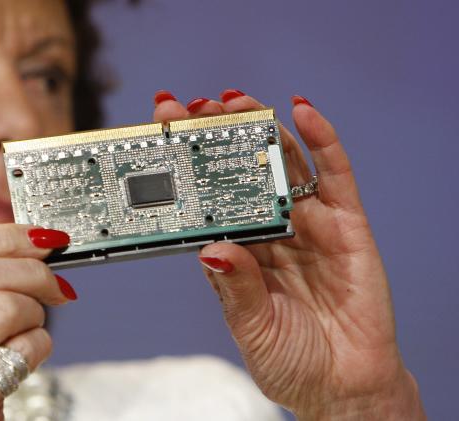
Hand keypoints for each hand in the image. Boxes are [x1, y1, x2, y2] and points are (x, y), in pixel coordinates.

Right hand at [0, 224, 76, 420]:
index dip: (4, 235)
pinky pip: (24, 346)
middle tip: (57, 287)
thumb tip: (31, 243)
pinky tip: (22, 360)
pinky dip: (38, 347)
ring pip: (8, 305)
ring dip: (35, 315)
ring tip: (27, 331)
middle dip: (36, 273)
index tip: (42, 237)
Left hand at [154, 90, 425, 419]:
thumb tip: (212, 249)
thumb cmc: (292, 360)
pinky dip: (322, 141)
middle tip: (196, 107)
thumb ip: (234, 287)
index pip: (211, 199)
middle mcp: (272, 231)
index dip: (190, 166)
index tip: (165, 133)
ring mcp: (310, 225)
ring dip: (261, 128)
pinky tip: (302, 112)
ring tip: (237, 100)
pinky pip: (336, 177)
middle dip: (220, 136)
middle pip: (243, 172)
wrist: (343, 387)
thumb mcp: (250, 327)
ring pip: (284, 165)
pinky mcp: (348, 226)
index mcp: (242, 251)